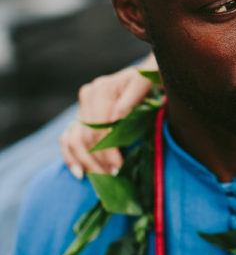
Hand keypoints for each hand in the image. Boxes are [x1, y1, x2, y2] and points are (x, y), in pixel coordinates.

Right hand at [60, 54, 156, 176]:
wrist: (147, 77)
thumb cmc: (151, 81)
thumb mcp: (146, 84)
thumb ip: (132, 97)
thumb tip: (115, 116)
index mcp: (102, 89)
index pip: (99, 127)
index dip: (108, 149)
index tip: (120, 166)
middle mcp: (88, 97)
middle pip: (88, 137)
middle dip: (100, 160)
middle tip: (114, 176)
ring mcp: (82, 108)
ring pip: (76, 141)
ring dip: (87, 163)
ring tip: (103, 177)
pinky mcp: (79, 118)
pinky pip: (67, 140)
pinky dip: (70, 157)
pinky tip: (80, 173)